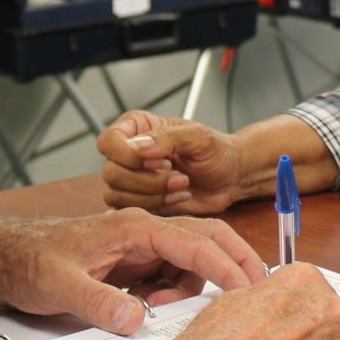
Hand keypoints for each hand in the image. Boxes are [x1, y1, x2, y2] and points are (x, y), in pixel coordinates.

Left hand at [0, 210, 266, 334]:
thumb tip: (137, 320)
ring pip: (189, 262)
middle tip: (258, 290)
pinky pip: (169, 278)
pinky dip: (173, 296)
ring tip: (164, 312)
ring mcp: (139, 249)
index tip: (247, 290)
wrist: (5, 259)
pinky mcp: (133, 267)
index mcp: (134, 228)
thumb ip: (99, 302)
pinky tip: (151, 313)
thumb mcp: (59, 285)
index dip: (223, 266)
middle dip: (234, 260)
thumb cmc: (30, 261)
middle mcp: (143, 234)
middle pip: (206, 238)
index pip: (192, 242)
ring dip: (193, 287)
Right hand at [98, 110, 247, 214]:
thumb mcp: (198, 137)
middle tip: (178, 175)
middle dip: (148, 180)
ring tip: (181, 185)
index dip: (129, 156)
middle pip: (111, 173)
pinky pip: (129, 211)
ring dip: (153, 195)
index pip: (108, 142)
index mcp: (137, 128)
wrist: (231, 178)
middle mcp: (128, 153)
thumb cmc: (216, 151)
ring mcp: (131, 179)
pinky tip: (178, 197)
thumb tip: (138, 147)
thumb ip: (168, 137)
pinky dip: (156, 207)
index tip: (162, 160)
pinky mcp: (138, 201)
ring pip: (117, 195)